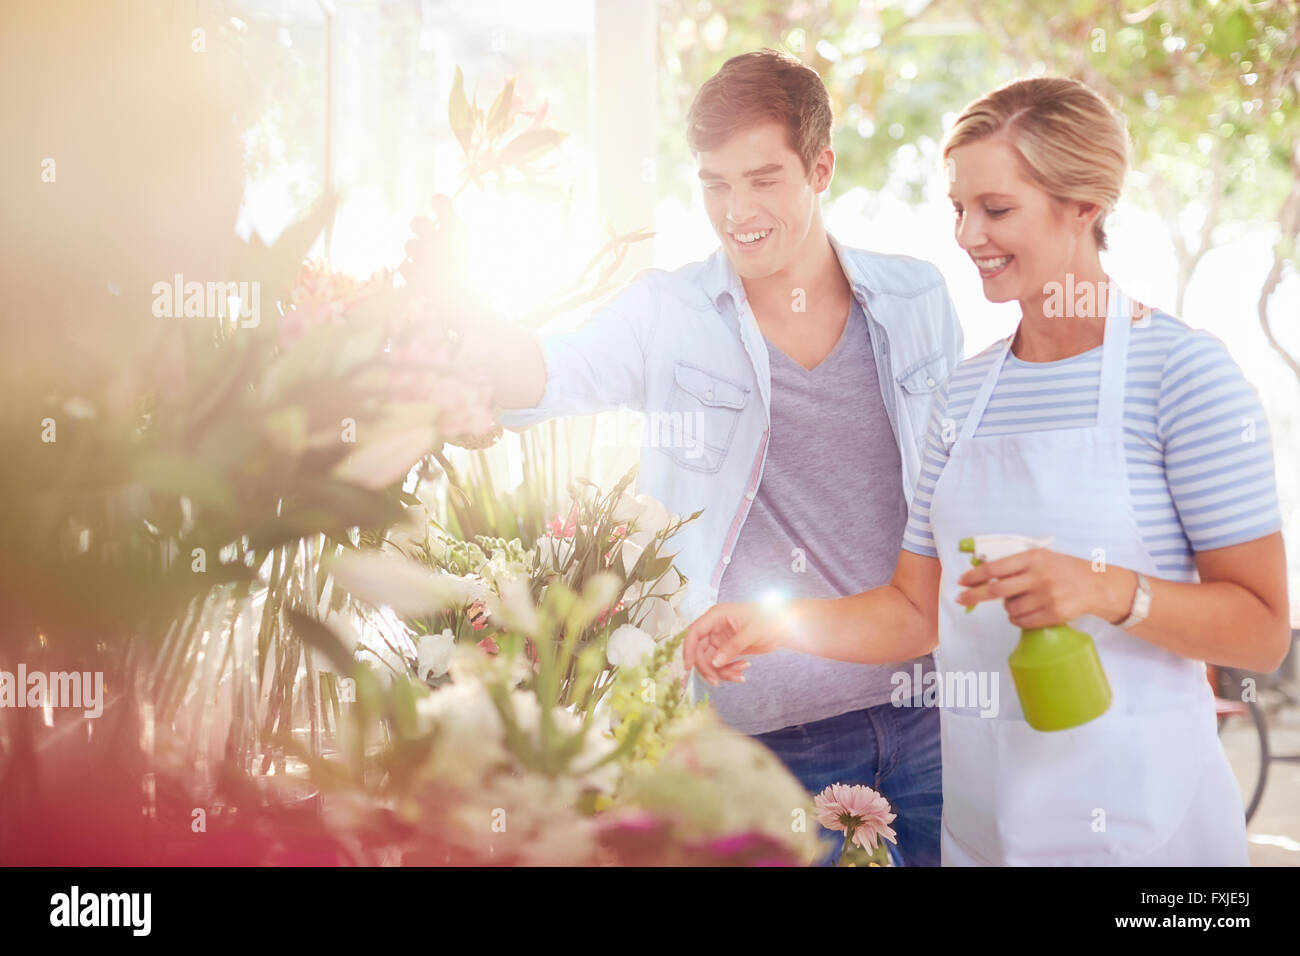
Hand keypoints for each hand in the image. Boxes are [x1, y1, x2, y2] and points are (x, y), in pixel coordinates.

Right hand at [681, 601, 786, 687]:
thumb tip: (715, 662)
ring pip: (709, 660)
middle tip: (716, 681)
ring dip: (721, 671)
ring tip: (739, 674)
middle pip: (699, 650)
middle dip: (706, 667)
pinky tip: (743, 671)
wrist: (784, 625)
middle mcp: (715, 627)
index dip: (688, 649)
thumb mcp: (752, 632)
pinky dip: (729, 671)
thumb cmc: (770, 618)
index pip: (694, 632)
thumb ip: (733, 647)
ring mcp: (720, 639)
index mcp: (717, 615)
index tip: (688, 667)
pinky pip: (720, 664)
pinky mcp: (727, 649)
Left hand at [956, 548, 1135, 628]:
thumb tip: (982, 573)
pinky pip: (1022, 621)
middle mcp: (1039, 576)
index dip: (975, 576)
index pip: (996, 567)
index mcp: (1033, 558)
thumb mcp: (1041, 557)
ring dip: (1006, 607)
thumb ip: (1014, 563)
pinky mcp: (1054, 614)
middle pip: (997, 590)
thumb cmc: (1063, 569)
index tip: (961, 581)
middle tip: (961, 599)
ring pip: (1010, 608)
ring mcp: (1047, 597)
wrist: (1096, 585)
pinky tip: (1024, 611)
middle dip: (974, 596)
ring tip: (1017, 600)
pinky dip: (1017, 618)